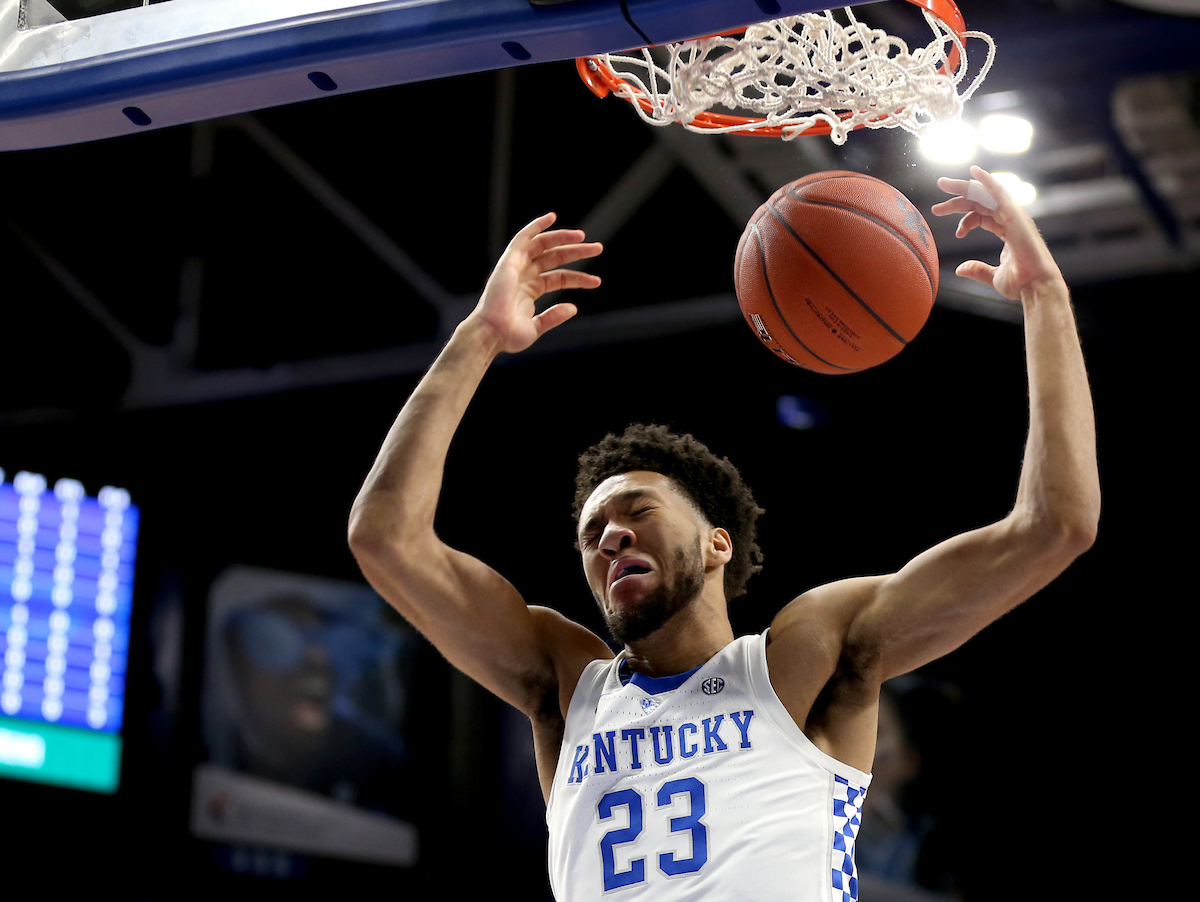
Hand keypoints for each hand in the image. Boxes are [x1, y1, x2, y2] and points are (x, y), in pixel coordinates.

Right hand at [470, 213, 602, 353]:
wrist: (492, 333)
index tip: (597, 282)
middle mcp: (524, 276)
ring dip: (563, 237)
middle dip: (576, 252)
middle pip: (554, 257)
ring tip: (584, 237)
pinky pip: (524, 237)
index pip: (559, 278)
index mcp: (529, 291)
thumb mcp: (536, 327)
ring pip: (543, 245)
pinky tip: (552, 217)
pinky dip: (536, 226)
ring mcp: (517, 267)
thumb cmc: (509, 335)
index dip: (579, 278)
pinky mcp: (510, 260)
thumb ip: (553, 316)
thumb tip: (573, 308)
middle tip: (598, 248)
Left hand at [931, 166, 1063, 300]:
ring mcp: (1013, 215)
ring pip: (984, 194)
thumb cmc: (1020, 283)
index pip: (980, 215)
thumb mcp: (993, 276)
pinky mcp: (1014, 215)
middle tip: (938, 193)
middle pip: (979, 201)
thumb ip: (977, 269)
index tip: (957, 234)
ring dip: (963, 187)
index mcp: (1006, 229)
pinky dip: (987, 181)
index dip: (964, 221)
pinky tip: (974, 172)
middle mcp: (1009, 218)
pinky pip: (999, 193)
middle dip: (957, 197)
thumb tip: (960, 269)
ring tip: (942, 183)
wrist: (1034, 287)